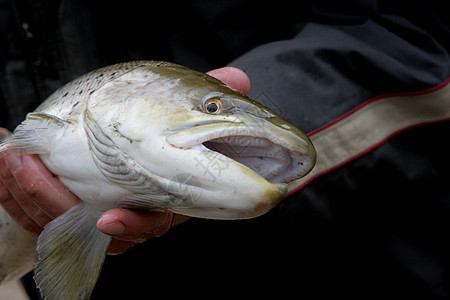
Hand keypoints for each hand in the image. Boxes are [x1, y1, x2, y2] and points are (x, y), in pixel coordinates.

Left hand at [0, 66, 249, 253]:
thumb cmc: (164, 122)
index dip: (134, 227)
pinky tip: (9, 162)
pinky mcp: (65, 200)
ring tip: (17, 160)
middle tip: (33, 170)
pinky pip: (36, 209)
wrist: (136, 129)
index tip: (111, 218)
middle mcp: (127, 208)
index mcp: (160, 196)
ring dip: (31, 194)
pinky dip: (17, 192)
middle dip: (59, 205)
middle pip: (91, 228)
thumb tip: (238, 79)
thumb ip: (209, 95)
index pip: (150, 224)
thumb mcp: (185, 107)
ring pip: (58, 219)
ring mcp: (94, 205)